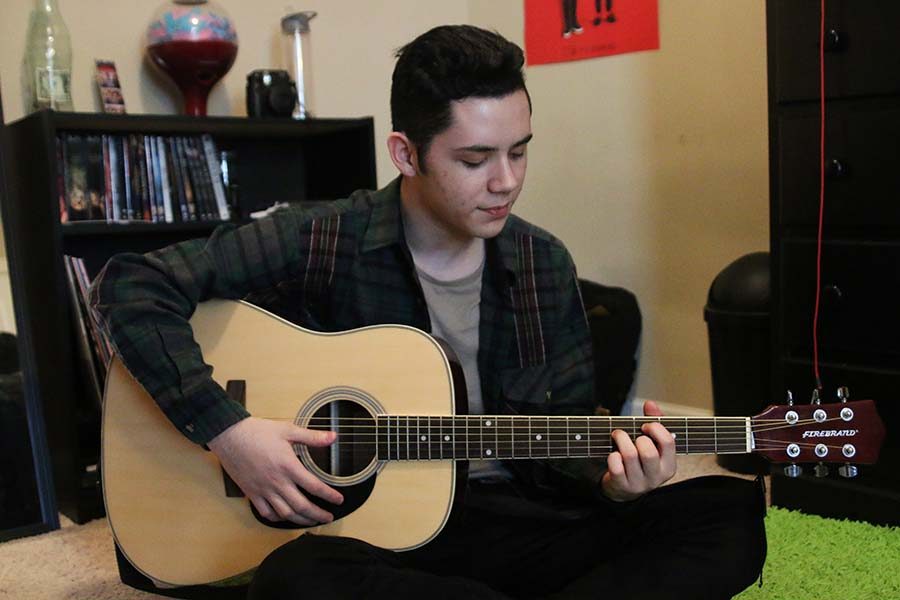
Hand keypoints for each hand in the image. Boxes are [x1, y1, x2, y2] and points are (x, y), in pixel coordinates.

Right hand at [207, 417, 343, 525]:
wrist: (230, 436)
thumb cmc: (258, 432)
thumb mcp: (288, 430)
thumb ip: (312, 436)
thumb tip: (333, 437)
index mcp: (288, 466)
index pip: (314, 486)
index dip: (329, 496)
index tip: (339, 500)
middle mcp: (277, 482)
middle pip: (301, 506)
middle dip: (318, 515)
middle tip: (328, 517)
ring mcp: (263, 490)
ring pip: (285, 513)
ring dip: (301, 520)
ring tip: (311, 521)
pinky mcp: (252, 493)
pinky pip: (266, 512)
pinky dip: (277, 518)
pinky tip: (285, 517)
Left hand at [600, 400, 676, 501]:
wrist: (623, 489)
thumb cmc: (639, 461)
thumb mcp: (651, 444)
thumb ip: (653, 422)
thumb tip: (650, 404)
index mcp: (669, 466)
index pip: (668, 442)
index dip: (655, 428)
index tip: (645, 426)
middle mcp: (656, 477)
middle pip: (648, 451)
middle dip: (636, 437)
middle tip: (629, 433)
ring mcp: (639, 483)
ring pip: (630, 455)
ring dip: (621, 440)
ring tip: (618, 436)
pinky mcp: (622, 486)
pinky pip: (616, 466)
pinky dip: (612, 456)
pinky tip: (613, 454)